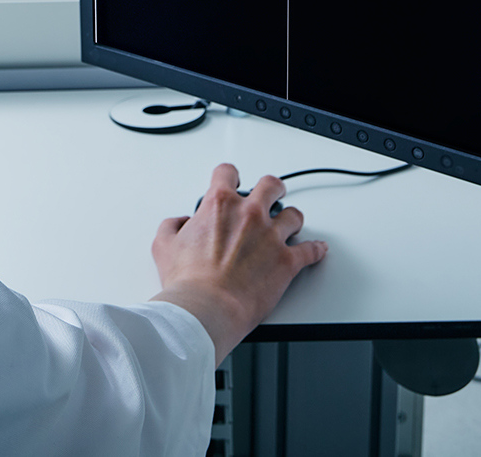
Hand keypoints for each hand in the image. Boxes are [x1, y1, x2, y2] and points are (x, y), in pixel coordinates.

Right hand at [149, 164, 326, 361]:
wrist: (207, 309)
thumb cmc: (188, 281)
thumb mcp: (163, 246)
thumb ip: (172, 226)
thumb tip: (180, 223)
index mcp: (219, 205)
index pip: (227, 173)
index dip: (229, 176)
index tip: (231, 181)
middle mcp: (249, 214)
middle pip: (271, 185)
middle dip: (271, 189)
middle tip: (271, 194)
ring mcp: (271, 236)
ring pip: (294, 216)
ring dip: (291, 220)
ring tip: (289, 226)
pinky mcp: (287, 261)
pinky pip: (310, 250)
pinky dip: (315, 250)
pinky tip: (317, 250)